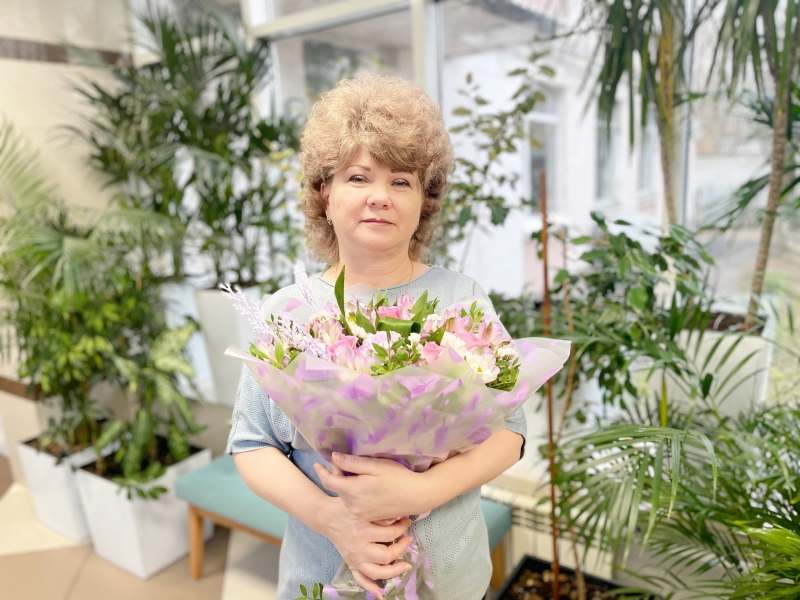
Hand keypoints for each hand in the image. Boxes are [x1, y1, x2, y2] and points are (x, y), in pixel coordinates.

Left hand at [313, 452, 430, 521]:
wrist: (417, 496)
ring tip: (348, 474)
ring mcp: (361, 513)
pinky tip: (361, 487)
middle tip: (336, 464)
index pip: (329, 481)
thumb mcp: (376, 465)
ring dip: (344, 486)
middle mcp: (354, 505)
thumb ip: (353, 462)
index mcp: (353, 491)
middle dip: (334, 477)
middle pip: (337, 489)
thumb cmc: (398, 477)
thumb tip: (333, 457)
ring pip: (345, 497)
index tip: (317, 463)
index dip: (321, 471)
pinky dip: (353, 495)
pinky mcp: (369, 517)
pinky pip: (355, 505)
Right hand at [316, 495, 412, 595]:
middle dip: (401, 548)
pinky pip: (360, 579)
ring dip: (394, 571)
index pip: (389, 533)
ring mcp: (354, 558)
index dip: (402, 528)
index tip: (407, 521)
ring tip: (406, 566)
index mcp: (362, 529)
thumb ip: (377, 511)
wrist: (326, 517)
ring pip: (377, 572)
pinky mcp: (350, 564)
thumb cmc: (345, 507)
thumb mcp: (361, 503)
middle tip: (409, 539)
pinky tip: (381, 593)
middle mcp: (358, 546)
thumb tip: (397, 516)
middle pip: (386, 555)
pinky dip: (371, 588)